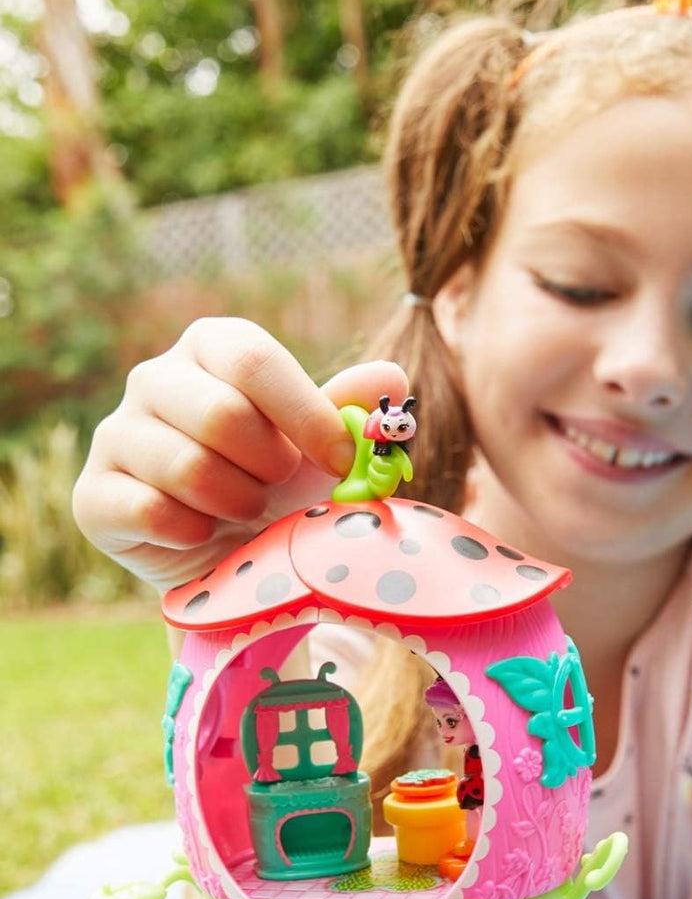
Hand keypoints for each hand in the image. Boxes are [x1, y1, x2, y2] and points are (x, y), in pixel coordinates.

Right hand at [72, 317, 408, 594]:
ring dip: (238, 502)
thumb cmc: (282, 482)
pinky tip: (204, 532)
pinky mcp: (93, 495)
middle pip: (221, 414)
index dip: (305, 414)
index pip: (252, 358)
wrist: (231, 552)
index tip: (343, 461)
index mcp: (214, 346)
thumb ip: (354, 410)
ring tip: (246, 508)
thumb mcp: (325, 446)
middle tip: (279, 485)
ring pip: (187, 467)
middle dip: (271, 466)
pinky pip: (150, 513)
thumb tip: (391, 379)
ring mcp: (115, 434)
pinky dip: (195, 533)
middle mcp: (155, 378)